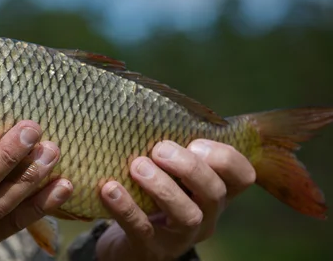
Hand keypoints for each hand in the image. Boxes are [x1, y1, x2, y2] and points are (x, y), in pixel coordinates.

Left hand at [95, 139, 255, 260]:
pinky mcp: (151, 249)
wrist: (131, 241)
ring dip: (163, 187)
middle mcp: (206, 215)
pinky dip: (126, 208)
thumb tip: (147, 105)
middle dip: (189, 167)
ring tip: (137, 166)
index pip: (242, 174)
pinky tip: (110, 189)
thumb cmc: (153, 194)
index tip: (195, 142)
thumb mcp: (170, 171)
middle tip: (159, 150)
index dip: (225, 157)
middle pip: (215, 192)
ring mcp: (181, 236)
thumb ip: (172, 146)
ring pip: (187, 215)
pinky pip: (142, 230)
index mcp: (215, 191)